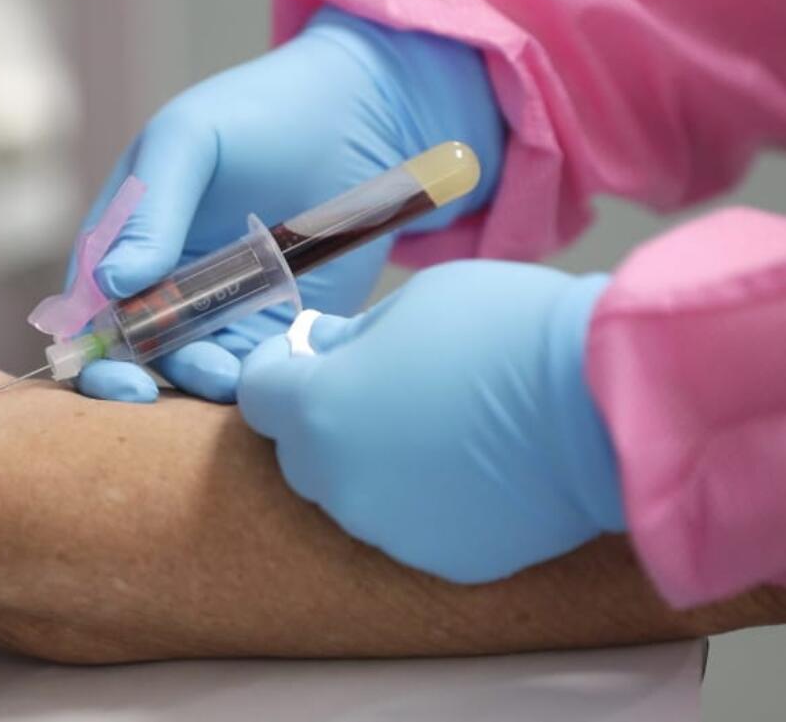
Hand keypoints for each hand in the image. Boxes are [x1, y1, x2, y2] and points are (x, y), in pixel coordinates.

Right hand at [71, 7, 503, 402]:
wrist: (358, 114)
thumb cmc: (260, 113)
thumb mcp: (189, 140)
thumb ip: (148, 209)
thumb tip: (112, 284)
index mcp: (126, 235)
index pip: (88, 299)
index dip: (87, 341)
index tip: (106, 367)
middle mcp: (164, 278)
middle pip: (128, 347)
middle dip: (128, 379)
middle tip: (144, 396)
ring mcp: (218, 306)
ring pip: (187, 366)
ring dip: (194, 380)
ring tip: (223, 374)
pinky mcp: (272, 324)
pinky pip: (247, 366)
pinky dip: (247, 381)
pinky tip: (261, 374)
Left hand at [237, 260, 626, 583]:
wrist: (606, 406)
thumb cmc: (507, 332)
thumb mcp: (415, 301)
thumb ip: (354, 337)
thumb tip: (327, 353)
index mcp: (319, 408)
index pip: (256, 393)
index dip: (275, 368)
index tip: (301, 356)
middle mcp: (338, 480)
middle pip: (300, 450)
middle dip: (321, 418)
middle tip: (376, 387)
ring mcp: (387, 528)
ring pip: (354, 492)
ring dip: (372, 462)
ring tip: (435, 428)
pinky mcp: (440, 560)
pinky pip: (409, 524)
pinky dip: (423, 499)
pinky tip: (471, 469)